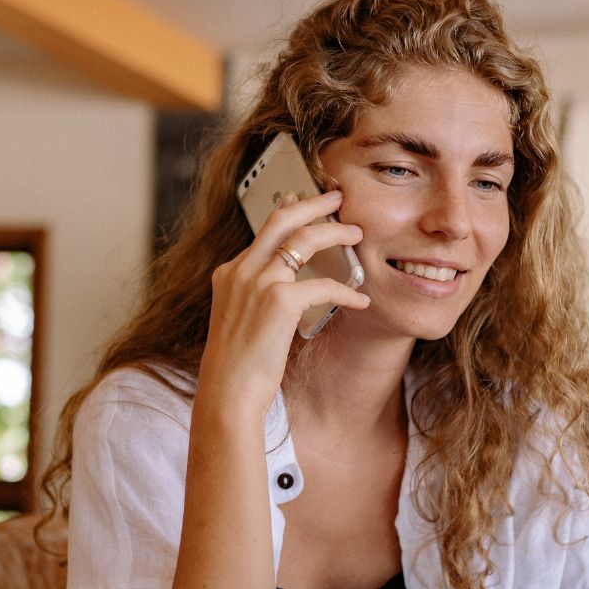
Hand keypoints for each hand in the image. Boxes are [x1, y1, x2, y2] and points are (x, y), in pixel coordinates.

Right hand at [200, 189, 368, 415]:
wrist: (228, 391)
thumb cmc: (237, 367)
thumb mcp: (239, 322)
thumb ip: (254, 298)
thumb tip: (282, 292)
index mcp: (229, 274)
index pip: (262, 231)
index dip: (286, 211)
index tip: (300, 198)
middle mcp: (241, 271)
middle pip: (281, 219)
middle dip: (313, 203)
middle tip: (337, 197)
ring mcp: (258, 282)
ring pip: (304, 239)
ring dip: (335, 233)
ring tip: (357, 234)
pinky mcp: (279, 301)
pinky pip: (323, 284)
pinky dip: (346, 290)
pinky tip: (360, 299)